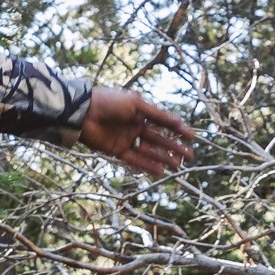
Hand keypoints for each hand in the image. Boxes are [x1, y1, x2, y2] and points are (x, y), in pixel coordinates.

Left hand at [80, 87, 194, 178]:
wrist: (83, 113)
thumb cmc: (110, 103)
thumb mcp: (137, 105)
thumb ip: (158, 115)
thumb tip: (180, 122)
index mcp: (140, 112)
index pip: (163, 123)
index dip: (177, 130)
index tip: (191, 137)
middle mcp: (134, 126)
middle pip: (158, 139)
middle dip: (173, 148)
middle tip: (189, 157)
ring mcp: (126, 139)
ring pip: (149, 151)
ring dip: (163, 158)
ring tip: (178, 166)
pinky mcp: (116, 151)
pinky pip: (135, 160)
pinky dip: (147, 165)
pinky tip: (161, 171)